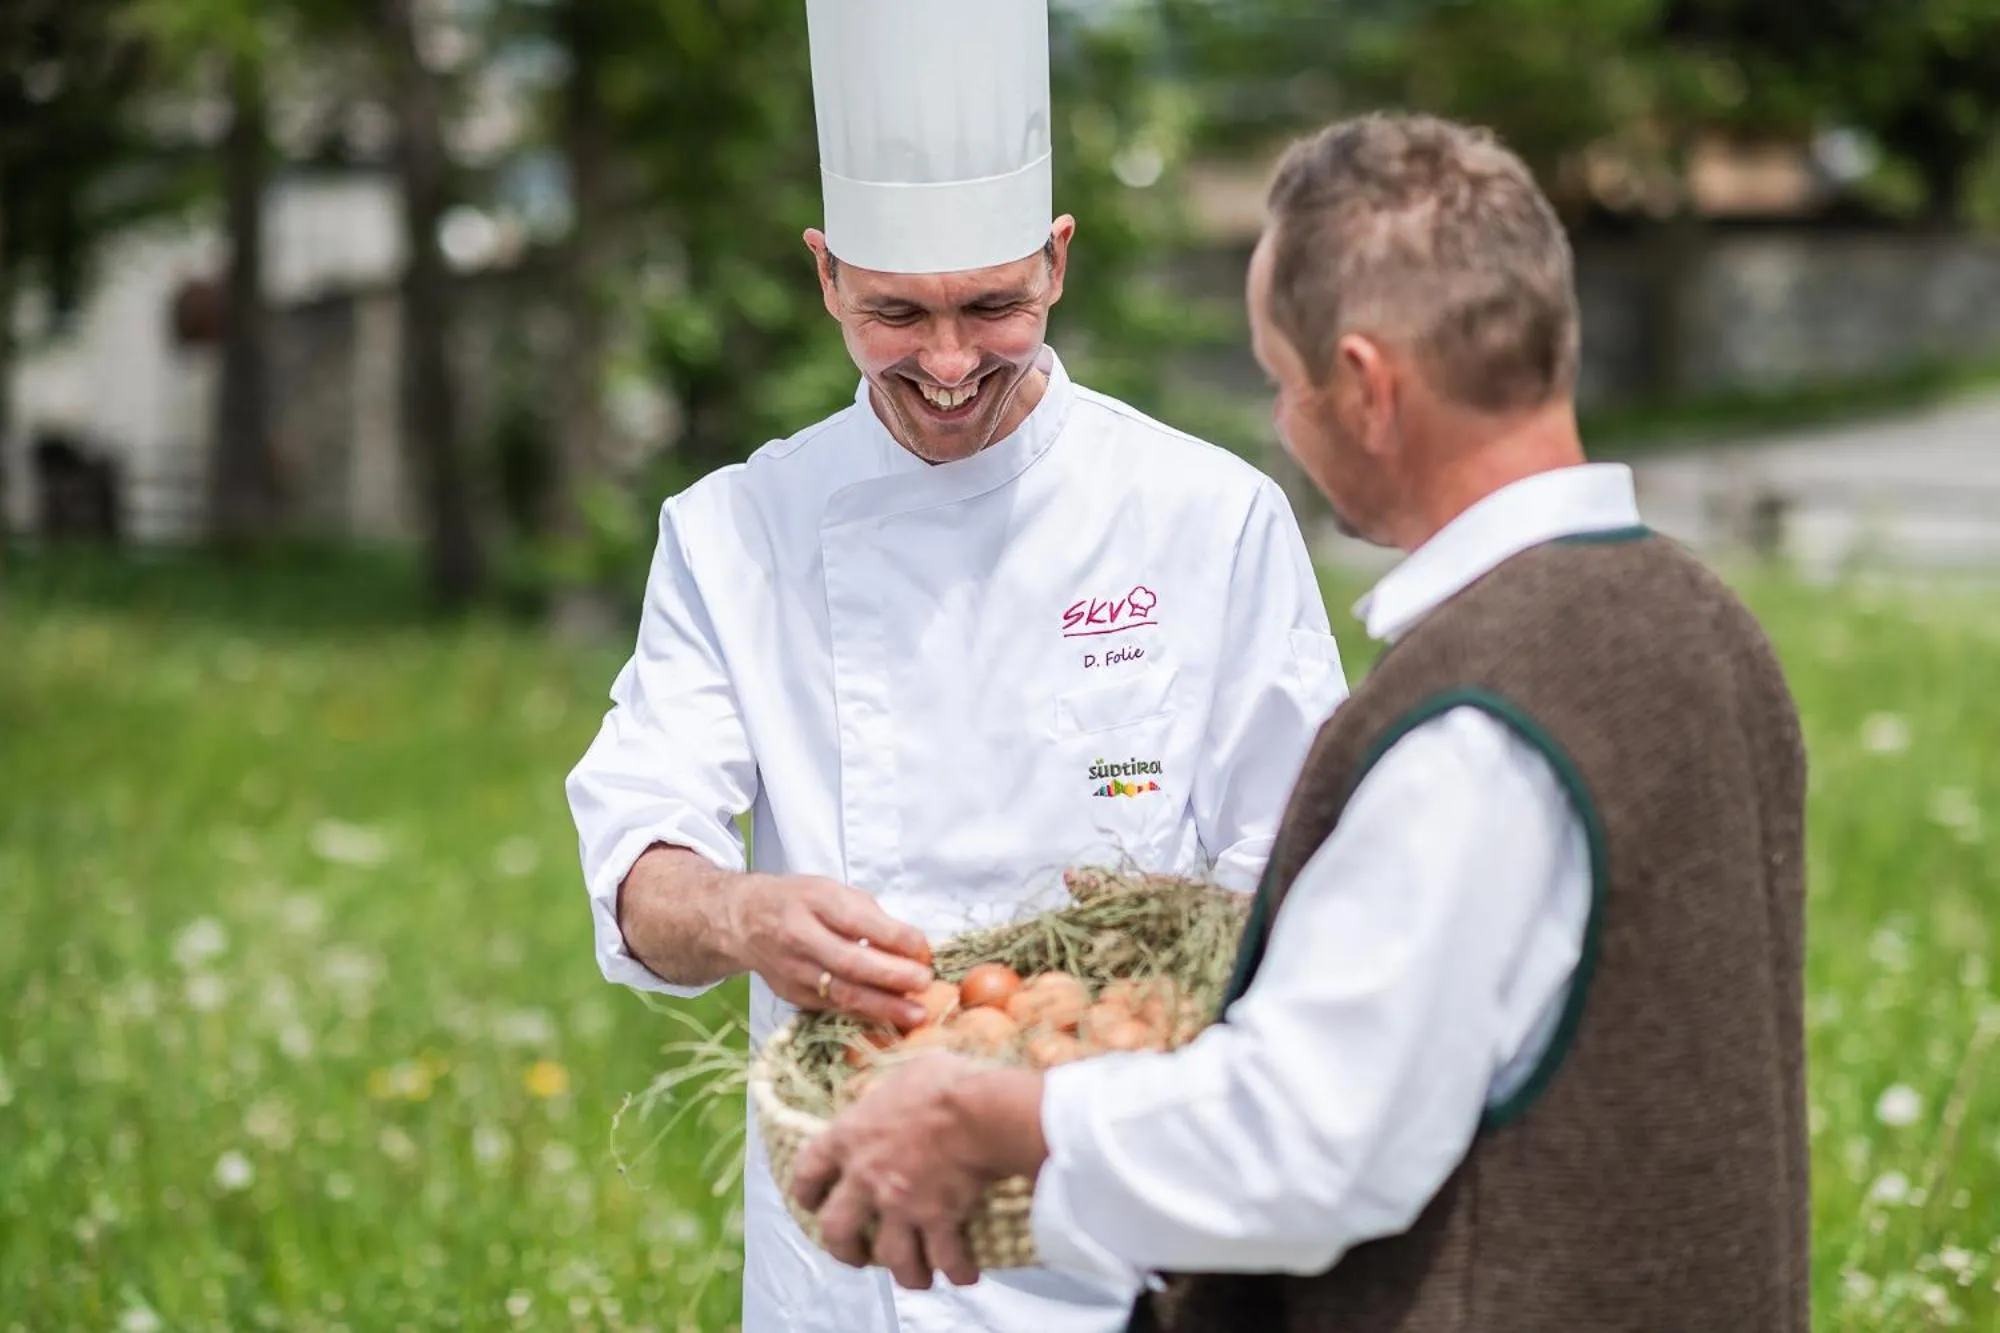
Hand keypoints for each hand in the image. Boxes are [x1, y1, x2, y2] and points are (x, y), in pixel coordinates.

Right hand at [728, 874, 933, 1027]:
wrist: (743, 920)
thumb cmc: (800, 901)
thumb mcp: (833, 891)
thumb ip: (870, 916)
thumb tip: (912, 947)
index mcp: (814, 900)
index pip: (859, 921)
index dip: (896, 938)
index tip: (924, 950)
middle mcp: (798, 936)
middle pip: (849, 962)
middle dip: (891, 976)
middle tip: (925, 984)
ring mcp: (791, 969)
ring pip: (840, 992)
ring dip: (881, 1006)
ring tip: (914, 1015)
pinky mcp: (790, 994)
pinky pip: (830, 1007)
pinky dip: (861, 1014)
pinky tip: (887, 1020)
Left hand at [790, 1053, 993, 1289]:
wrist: (981, 1110)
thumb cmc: (943, 1084)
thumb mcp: (904, 1074)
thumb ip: (888, 1092)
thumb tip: (891, 1093)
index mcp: (850, 1138)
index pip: (807, 1171)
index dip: (806, 1192)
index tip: (813, 1203)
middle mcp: (867, 1178)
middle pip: (837, 1231)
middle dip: (846, 1251)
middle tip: (860, 1256)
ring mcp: (900, 1205)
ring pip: (893, 1258)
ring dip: (907, 1272)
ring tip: (919, 1276)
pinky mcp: (938, 1221)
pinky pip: (945, 1260)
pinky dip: (956, 1271)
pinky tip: (965, 1274)